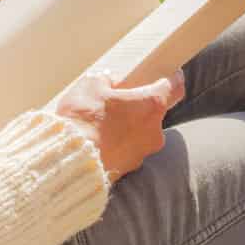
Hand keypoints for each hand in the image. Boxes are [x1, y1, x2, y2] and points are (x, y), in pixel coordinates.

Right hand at [49, 70, 185, 183]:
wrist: (69, 160)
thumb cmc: (84, 120)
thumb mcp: (90, 87)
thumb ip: (106, 81)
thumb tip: (111, 83)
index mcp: (151, 105)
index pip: (175, 87)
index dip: (171, 79)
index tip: (167, 75)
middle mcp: (155, 131)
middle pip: (155, 112)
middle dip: (139, 106)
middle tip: (120, 100)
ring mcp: (144, 152)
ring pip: (141, 133)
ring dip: (128, 127)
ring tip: (104, 124)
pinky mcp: (130, 169)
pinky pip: (129, 150)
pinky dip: (119, 144)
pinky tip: (100, 141)